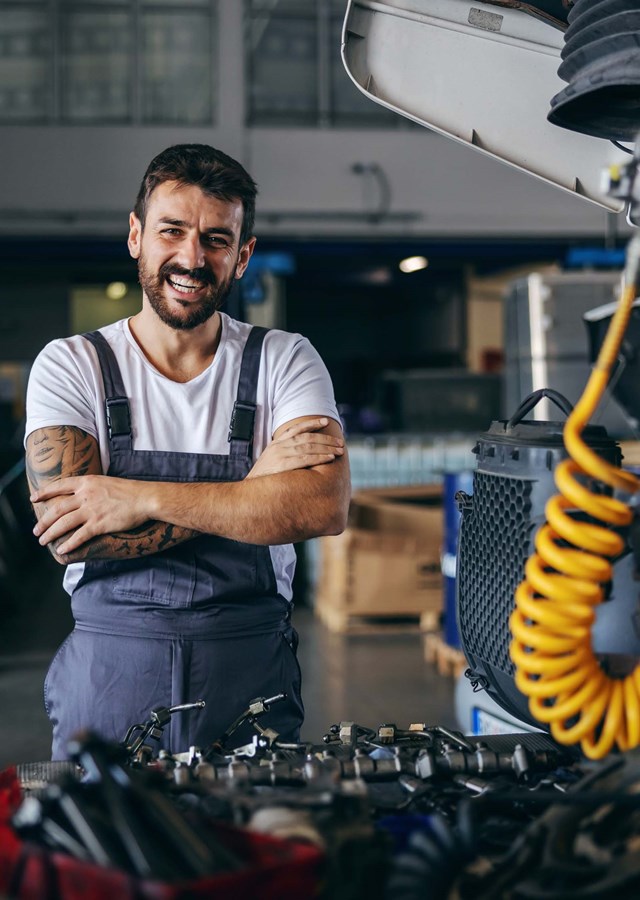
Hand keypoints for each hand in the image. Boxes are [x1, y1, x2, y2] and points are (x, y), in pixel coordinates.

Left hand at [31, 475, 150, 554]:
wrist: (146, 498)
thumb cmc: (130, 491)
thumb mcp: (106, 482)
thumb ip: (91, 488)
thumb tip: (81, 495)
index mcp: (87, 482)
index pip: (59, 486)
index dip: (44, 493)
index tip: (33, 498)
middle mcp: (86, 495)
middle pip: (57, 509)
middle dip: (43, 521)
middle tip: (36, 531)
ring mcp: (92, 510)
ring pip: (63, 523)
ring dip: (50, 533)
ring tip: (43, 541)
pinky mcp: (100, 524)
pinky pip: (79, 536)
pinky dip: (68, 544)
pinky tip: (62, 550)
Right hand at [247, 417, 344, 478]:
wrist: (248, 490)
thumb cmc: (262, 479)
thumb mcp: (271, 462)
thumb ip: (284, 455)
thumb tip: (301, 455)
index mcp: (276, 444)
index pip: (296, 428)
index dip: (311, 424)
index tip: (325, 422)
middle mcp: (279, 446)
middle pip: (307, 437)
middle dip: (326, 439)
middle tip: (340, 443)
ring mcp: (280, 455)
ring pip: (308, 447)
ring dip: (326, 448)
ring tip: (339, 450)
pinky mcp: (282, 465)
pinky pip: (305, 459)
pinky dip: (319, 458)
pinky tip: (330, 458)